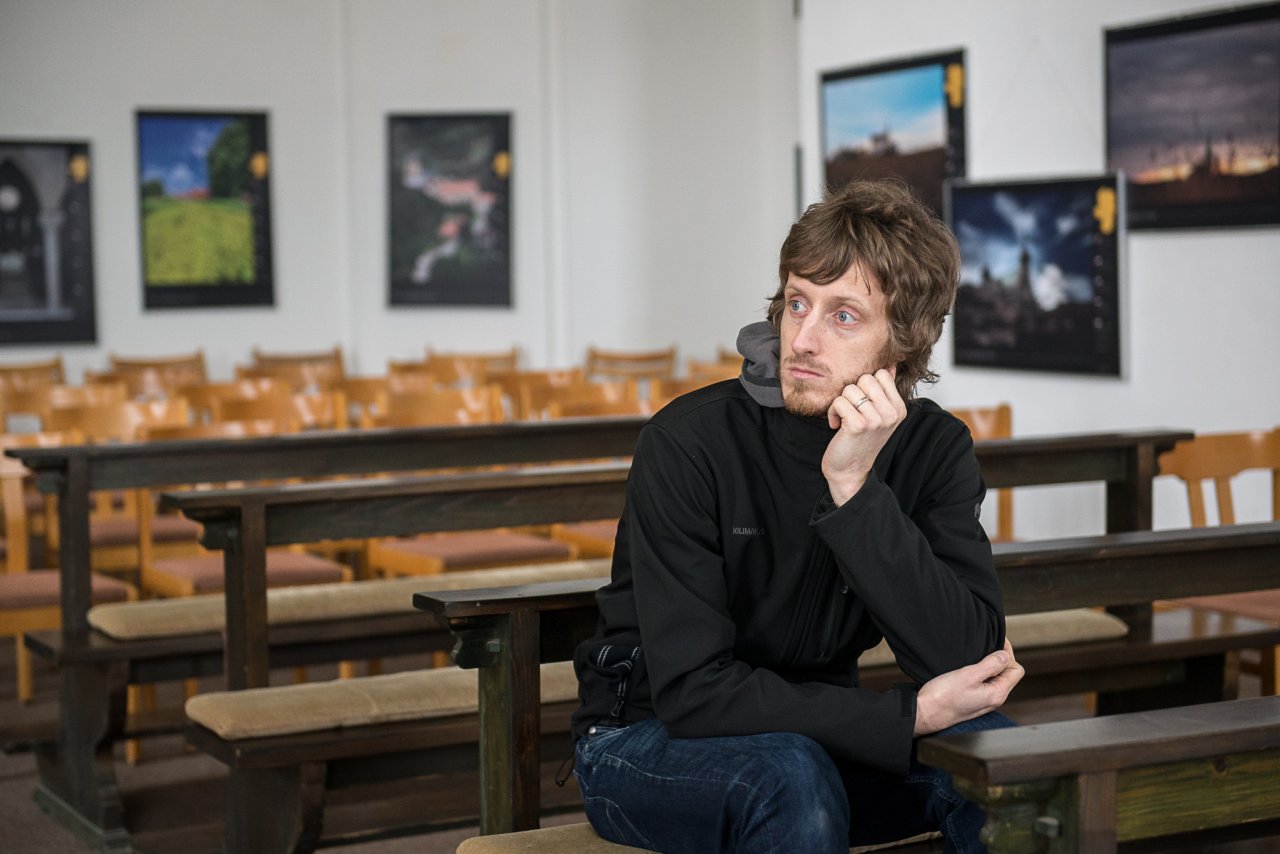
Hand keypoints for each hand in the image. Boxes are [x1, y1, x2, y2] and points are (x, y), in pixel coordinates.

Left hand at [821, 368, 906, 504]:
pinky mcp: (858, 425)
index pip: (881, 374)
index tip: (862, 403)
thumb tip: (890, 364)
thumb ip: (884, 391)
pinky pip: (838, 402)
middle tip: (852, 411)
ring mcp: (876, 419)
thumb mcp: (879, 415)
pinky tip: (837, 426)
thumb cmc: (861, 440)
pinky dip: (832, 413)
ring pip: (849, 389)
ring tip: (844, 419)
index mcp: (899, 408)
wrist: (850, 471)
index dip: (865, 385)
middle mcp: (891, 413)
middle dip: (852, 392)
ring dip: (840, 403)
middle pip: (865, 378)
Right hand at [913, 640, 1023, 735]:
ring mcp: (983, 700)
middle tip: (985, 645)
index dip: (1008, 653)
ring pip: (995, 677)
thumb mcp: (969, 675)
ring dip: (988, 665)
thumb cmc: (943, 698)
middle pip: (1007, 673)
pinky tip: (968, 667)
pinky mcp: (972, 699)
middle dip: (999, 658)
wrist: (924, 713)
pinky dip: (980, 672)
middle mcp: (993, 699)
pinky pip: (984, 682)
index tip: (996, 641)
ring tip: (975, 655)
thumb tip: (1005, 655)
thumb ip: (991, 665)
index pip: (1016, 670)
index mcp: (997, 694)